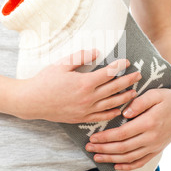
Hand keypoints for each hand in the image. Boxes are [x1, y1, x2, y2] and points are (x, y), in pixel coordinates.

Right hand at [16, 50, 141, 123]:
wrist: (32, 101)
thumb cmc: (45, 80)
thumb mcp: (62, 64)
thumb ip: (80, 57)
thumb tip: (96, 51)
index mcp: (84, 82)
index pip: (108, 73)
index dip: (119, 67)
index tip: (127, 62)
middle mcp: (88, 97)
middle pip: (114, 89)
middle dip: (128, 81)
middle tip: (138, 75)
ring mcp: (86, 109)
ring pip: (111, 104)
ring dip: (124, 98)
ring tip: (134, 93)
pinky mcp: (81, 118)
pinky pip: (101, 117)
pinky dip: (112, 114)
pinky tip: (119, 110)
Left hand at [86, 88, 170, 170]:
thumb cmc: (168, 98)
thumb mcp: (155, 94)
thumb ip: (140, 102)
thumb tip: (126, 112)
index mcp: (149, 122)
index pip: (122, 133)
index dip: (106, 137)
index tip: (93, 136)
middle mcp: (151, 138)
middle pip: (123, 148)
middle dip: (104, 149)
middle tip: (89, 147)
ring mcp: (154, 146)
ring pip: (130, 157)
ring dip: (111, 159)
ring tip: (97, 157)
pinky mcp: (157, 150)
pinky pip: (141, 161)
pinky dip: (128, 166)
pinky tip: (116, 165)